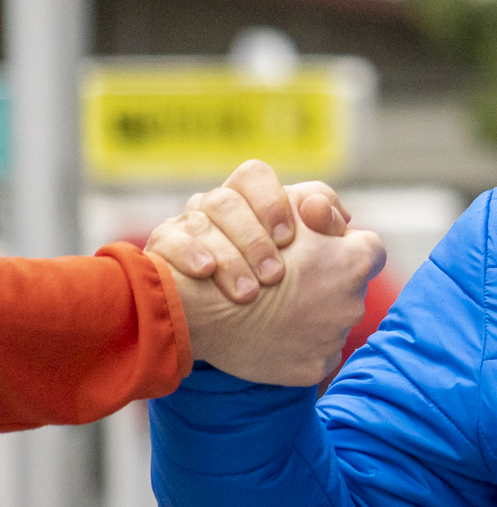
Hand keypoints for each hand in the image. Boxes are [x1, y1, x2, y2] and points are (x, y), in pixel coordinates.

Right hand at [147, 159, 351, 303]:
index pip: (254, 175)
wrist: (227, 331)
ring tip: (249, 294)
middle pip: (226, 200)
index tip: (289, 239)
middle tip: (275, 276)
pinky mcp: (159, 250)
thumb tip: (327, 210)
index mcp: (250, 200)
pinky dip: (190, 255)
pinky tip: (206, 273)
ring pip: (199, 220)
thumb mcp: (313, 259)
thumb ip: (327, 230)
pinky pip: (167, 240)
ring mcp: (184, 226)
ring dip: (229, 257)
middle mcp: (213, 207)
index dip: (272, 202)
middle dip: (253, 239)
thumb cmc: (280, 290)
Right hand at [167, 214, 386, 385]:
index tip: (318, 251)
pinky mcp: (313, 368)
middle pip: (350, 287)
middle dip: (325, 282)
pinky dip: (296, 346)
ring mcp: (335, 338)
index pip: (368, 249)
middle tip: (287, 281)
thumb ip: (317, 202)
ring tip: (272, 309)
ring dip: (310, 315)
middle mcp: (353, 301)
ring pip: (331, 322)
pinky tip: (270, 334)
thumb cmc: (239, 247)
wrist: (199, 306)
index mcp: (355, 261)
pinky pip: (313, 355)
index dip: (343, 247)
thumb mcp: (281, 208)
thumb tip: (335, 214)